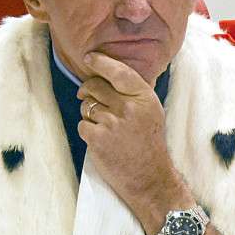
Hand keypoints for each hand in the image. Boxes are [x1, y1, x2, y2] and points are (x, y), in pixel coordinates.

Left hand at [76, 52, 191, 233]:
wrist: (150, 177)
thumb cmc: (149, 144)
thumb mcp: (152, 113)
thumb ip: (134, 94)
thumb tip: (108, 74)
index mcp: (145, 98)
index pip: (119, 72)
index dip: (102, 62)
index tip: (90, 58)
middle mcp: (129, 108)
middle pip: (95, 86)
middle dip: (88, 91)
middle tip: (89, 98)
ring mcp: (113, 123)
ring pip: (87, 106)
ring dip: (89, 115)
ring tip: (105, 128)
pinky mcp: (98, 139)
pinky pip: (82, 125)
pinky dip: (88, 132)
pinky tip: (101, 141)